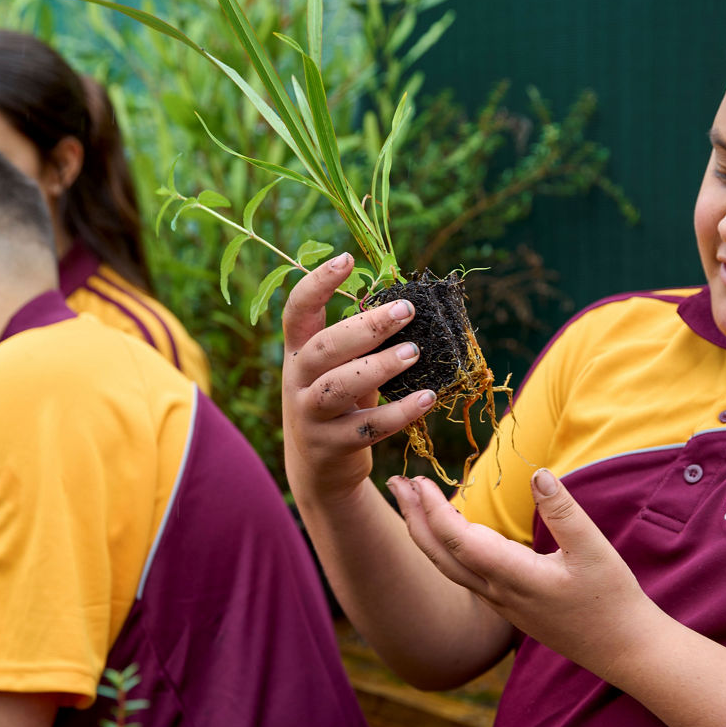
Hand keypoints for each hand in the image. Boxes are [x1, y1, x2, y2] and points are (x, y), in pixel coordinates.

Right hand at [281, 253, 437, 500]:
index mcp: (298, 352)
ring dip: (378, 367)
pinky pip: (368, 428)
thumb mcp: (339, 369)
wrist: (319, 468)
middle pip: (323, 348)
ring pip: (337, 387)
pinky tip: (428, 398)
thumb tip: (405, 303)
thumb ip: (360, 343)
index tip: (346, 258)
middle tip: (405, 310)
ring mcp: (310, 415)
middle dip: (365, 327)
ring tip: (414, 353)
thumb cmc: (339, 403)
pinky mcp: (331, 447)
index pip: (297, 311)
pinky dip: (400, 412)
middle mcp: (297, 381)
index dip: (317, 283)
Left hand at [387, 471, 658, 682]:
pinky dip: (445, 549)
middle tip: (395, 484)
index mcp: (516, 578)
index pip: (461, 542)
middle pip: (441, 556)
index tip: (420, 481)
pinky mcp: (507, 606)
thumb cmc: (611, 599)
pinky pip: (463, 575)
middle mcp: (499, 593)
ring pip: (448, 568)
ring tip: (410, 503)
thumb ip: (564, 511)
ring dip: (424, 534)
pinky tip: (446, 532)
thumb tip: (537, 473)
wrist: (622, 649)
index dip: (436, 511)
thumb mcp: (594, 550)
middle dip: (414, 519)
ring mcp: (500, 603)